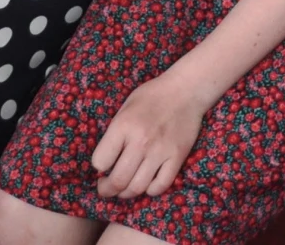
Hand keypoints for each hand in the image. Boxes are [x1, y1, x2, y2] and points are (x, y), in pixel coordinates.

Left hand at [90, 71, 208, 197]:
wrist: (186, 90)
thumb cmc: (151, 96)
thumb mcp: (125, 108)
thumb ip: (115, 134)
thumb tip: (106, 161)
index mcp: (123, 126)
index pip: (100, 161)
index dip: (98, 166)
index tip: (102, 165)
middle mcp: (141, 141)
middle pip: (118, 180)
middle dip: (106, 190)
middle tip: (105, 188)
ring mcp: (161, 151)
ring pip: (138, 187)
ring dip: (126, 193)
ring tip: (123, 189)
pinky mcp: (177, 157)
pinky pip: (161, 186)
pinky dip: (150, 190)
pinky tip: (146, 183)